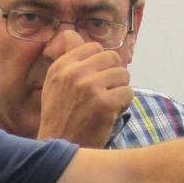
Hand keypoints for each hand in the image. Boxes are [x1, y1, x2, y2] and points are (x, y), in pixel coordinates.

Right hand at [36, 32, 133, 147]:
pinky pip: (128, 93)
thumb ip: (67, 59)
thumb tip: (72, 34)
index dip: (100, 64)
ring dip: (119, 90)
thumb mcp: (55, 84)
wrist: (61, 148)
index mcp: (62, 66)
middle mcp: (74, 72)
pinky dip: (123, 105)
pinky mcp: (104, 103)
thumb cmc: (61, 117)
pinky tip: (109, 115)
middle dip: (113, 75)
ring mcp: (89, 87)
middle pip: (112, 57)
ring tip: (106, 105)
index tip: (95, 81)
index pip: (93, 47)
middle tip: (105, 93)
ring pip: (123, 75)